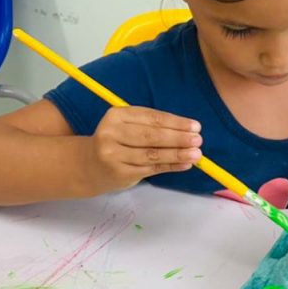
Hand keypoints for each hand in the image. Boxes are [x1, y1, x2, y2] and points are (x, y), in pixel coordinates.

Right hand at [81, 107, 201, 194]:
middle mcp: (112, 133)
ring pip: (152, 154)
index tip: (195, 126)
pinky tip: (184, 164)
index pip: (151, 118)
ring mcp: (114, 154)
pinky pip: (150, 169)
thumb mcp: (127, 126)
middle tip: (198, 140)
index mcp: (116, 115)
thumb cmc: (117, 141)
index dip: (175, 122)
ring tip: (196, 154)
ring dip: (177, 154)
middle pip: (151, 136)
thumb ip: (152, 126)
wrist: (90, 165)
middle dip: (178, 138)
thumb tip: (188, 130)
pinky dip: (170, 166)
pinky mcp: (120, 172)